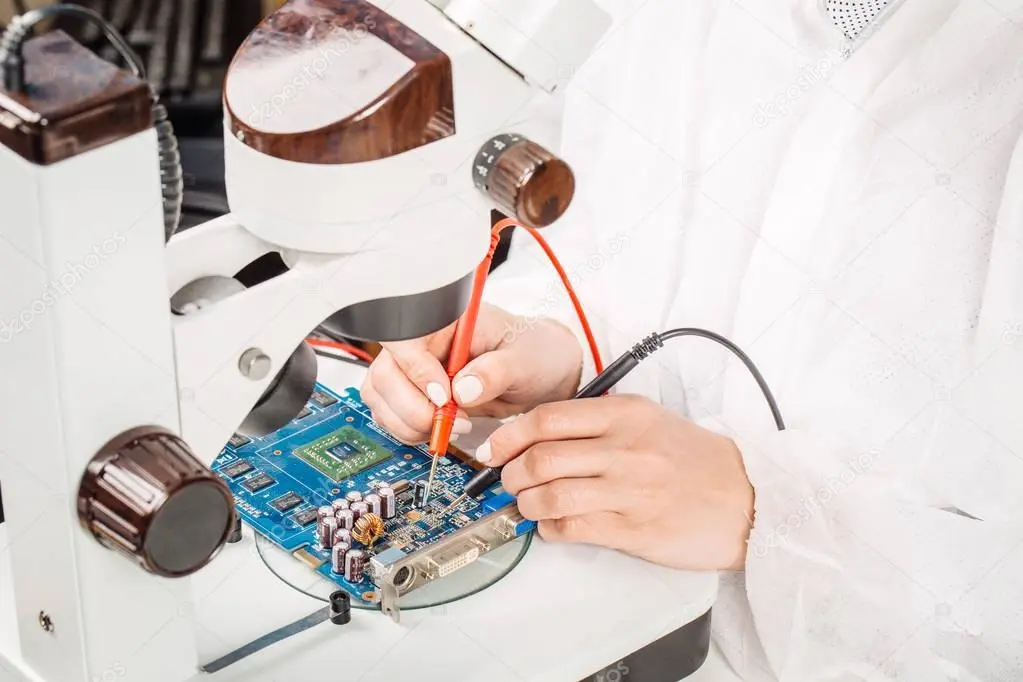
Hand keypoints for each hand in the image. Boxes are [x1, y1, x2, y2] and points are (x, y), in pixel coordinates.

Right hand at [360, 303, 582, 443]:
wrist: (543, 374)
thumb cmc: (535, 354)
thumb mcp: (525, 360)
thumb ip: (496, 371)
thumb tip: (463, 390)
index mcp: (446, 319)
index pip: (405, 338)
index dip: (416, 371)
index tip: (446, 396)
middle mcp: (423, 341)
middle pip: (384, 373)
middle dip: (411, 406)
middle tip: (447, 420)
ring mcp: (415, 367)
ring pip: (380, 396)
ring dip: (408, 422)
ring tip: (448, 427)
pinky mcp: (415, 392)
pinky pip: (391, 413)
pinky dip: (409, 430)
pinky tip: (440, 429)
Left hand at [479, 394, 753, 570]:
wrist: (748, 499)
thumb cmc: (695, 461)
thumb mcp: (649, 421)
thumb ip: (598, 422)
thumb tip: (537, 437)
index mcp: (625, 414)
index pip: (548, 417)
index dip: (510, 434)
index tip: (496, 448)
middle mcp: (625, 448)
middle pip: (541, 457)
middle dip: (511, 473)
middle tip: (508, 481)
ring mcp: (630, 490)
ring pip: (551, 495)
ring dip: (527, 505)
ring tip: (528, 506)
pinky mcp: (633, 529)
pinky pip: (573, 529)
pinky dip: (550, 530)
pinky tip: (553, 527)